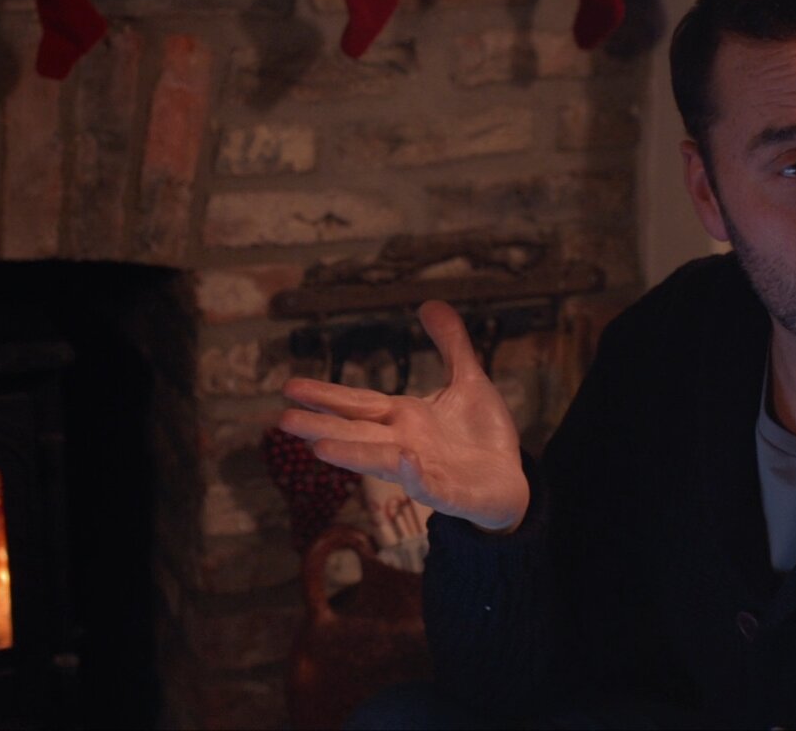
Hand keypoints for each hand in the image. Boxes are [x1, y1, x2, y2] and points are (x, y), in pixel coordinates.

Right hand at [279, 301, 527, 532]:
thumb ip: (451, 344)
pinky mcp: (451, 493)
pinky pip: (430, 486)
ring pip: (381, 462)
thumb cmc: (482, 435)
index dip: (326, 396)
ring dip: (353, 455)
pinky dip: (415, 475)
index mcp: (403, 417)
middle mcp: (404, 444)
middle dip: (322, 427)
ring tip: (318, 450)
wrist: (512, 482)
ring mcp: (424, 471)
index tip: (289, 387)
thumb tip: (429, 302)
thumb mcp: (469, 380)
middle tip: (282, 421)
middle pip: (357, 433)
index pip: (357, 404)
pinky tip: (403, 461)